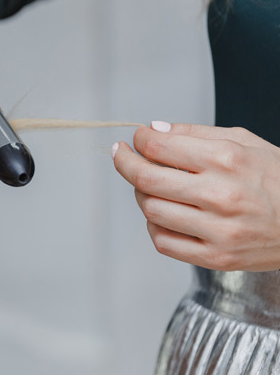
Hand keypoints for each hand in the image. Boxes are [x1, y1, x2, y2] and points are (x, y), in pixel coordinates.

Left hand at [112, 122, 279, 270]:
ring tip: (151, 186)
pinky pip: (163, 242)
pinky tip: (164, 214)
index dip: (139, 140)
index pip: (159, 146)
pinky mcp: (216, 257)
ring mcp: (218, 230)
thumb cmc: (278, 180)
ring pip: (151, 210)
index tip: (137, 139)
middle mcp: (221, 195)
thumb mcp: (245, 142)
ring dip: (142, 194)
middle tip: (122, 156)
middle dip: (125, 163)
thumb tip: (154, 130)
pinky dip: (154, 226)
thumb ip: (196, 134)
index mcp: (227, 160)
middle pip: (146, 178)